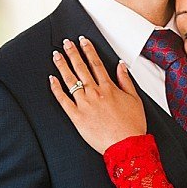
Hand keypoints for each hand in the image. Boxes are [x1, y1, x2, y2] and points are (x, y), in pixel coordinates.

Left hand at [49, 37, 146, 153]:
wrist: (127, 146)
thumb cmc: (132, 126)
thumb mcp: (135, 99)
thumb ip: (126, 80)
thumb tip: (121, 66)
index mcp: (109, 88)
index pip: (96, 63)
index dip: (88, 50)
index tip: (82, 41)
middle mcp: (95, 93)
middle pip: (81, 68)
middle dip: (72, 53)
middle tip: (66, 43)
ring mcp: (84, 104)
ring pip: (70, 80)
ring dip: (62, 66)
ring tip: (56, 55)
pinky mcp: (77, 117)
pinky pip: (63, 100)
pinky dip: (56, 89)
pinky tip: (51, 79)